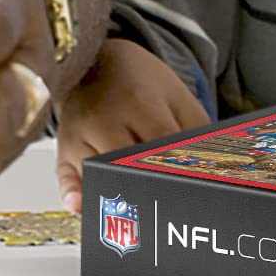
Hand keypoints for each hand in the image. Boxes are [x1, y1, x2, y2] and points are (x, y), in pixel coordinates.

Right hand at [54, 38, 211, 209]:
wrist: (96, 60)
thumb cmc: (139, 82)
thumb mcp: (178, 97)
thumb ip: (197, 133)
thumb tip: (212, 170)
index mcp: (138, 102)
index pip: (161, 146)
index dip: (178, 170)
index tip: (194, 188)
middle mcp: (102, 119)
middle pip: (126, 164)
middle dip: (150, 186)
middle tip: (172, 206)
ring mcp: (78, 135)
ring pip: (97, 175)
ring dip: (118, 196)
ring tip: (140, 215)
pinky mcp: (63, 149)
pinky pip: (65, 177)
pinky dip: (73, 194)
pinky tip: (82, 206)